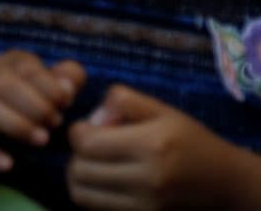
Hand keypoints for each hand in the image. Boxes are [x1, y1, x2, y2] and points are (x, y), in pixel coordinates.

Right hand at [0, 51, 85, 171]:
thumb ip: (65, 81)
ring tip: (41, 141)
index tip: (65, 104)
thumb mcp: (46, 90)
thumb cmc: (24, 107)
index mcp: (5, 64)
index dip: (48, 85)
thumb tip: (68, 85)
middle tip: (54, 124)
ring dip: (13, 123)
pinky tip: (7, 164)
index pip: (24, 66)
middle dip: (32, 104)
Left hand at [66, 84, 260, 209]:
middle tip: (92, 147)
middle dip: (77, 154)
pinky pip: (96, 208)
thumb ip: (123, 101)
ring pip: (81, 193)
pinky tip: (105, 181)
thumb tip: (93, 117)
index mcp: (151, 145)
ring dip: (79, 177)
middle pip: (79, 170)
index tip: (89, 128)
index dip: (78, 132)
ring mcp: (145, 204)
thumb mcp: (162, 110)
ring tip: (95, 165)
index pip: (87, 144)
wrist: (224, 182)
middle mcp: (147, 179)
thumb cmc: (189, 141)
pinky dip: (92, 194)